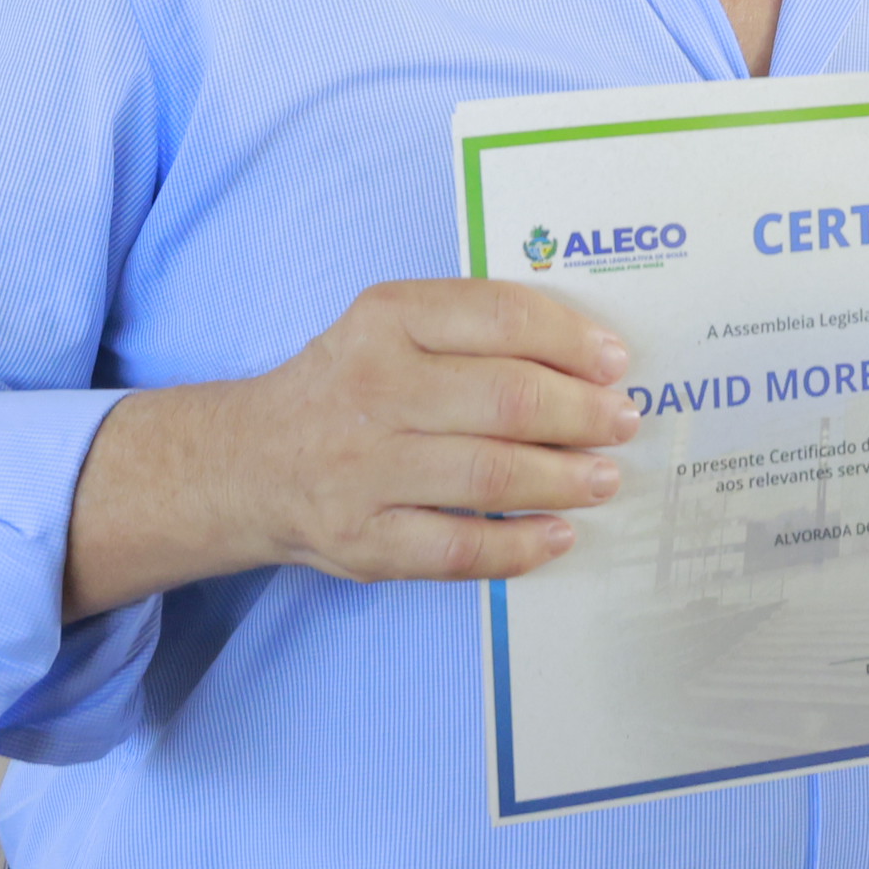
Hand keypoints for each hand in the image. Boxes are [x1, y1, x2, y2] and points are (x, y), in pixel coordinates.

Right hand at [66, 280, 639, 619]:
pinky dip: (519, 547)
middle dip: (582, 416)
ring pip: (489, 477)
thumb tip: (592, 360)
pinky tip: (558, 536)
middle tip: (623, 423)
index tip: (615, 362)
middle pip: (505, 401)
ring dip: (563, 481)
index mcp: (387, 319)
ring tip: (604, 478)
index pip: (500, 318)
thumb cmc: (349, 386)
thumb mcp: (395, 328)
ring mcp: (362, 471)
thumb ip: (477, 329)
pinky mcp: (360, 540)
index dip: (571, 341)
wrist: (246, 461)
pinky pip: (457, 550)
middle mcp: (372, 390)